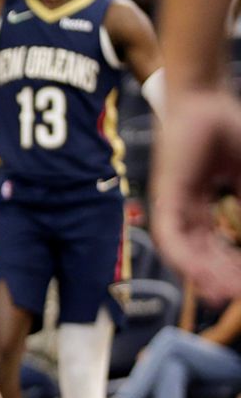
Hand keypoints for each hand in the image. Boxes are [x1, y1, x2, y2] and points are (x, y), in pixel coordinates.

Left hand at [151, 90, 240, 302]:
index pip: (217, 246)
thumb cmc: (227, 131)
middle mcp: (185, 208)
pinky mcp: (164, 196)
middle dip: (220, 277)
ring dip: (203, 274)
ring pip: (184, 251)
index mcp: (203, 204)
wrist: (204, 98)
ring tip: (223, 294)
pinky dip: (185, 257)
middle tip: (236, 298)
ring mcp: (172, 202)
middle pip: (201, 254)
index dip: (232, 268)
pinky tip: (201, 273)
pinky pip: (170, 235)